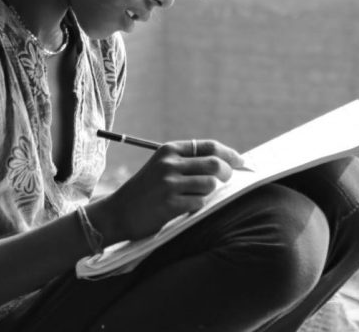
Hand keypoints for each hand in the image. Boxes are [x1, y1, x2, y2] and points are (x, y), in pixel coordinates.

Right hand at [88, 139, 247, 243]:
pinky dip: (200, 206)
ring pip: (210, 184)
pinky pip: (199, 203)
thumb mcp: (162, 167)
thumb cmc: (145, 191)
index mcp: (169, 150)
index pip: (210, 146)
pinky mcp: (169, 204)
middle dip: (228, 173)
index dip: (230, 154)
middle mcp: (169, 164)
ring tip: (201, 195)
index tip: (242, 162)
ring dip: (212, 192)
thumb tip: (226, 164)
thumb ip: (188, 162)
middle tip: (228, 181)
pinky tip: (188, 207)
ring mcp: (169, 184)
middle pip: (215, 164)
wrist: (117, 212)